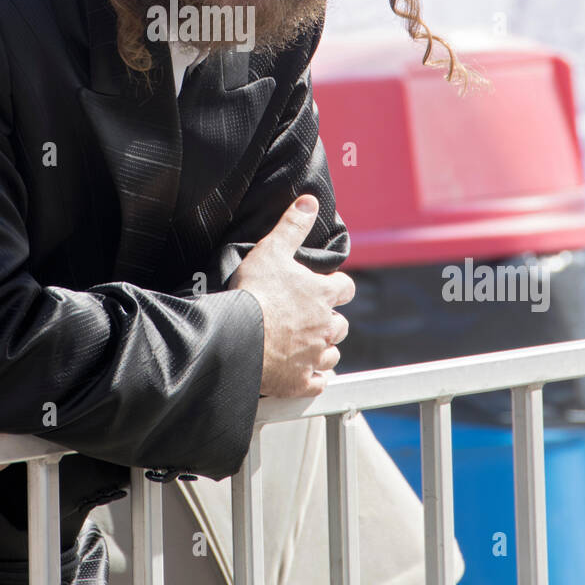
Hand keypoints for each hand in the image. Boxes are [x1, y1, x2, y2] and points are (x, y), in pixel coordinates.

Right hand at [231, 194, 353, 399]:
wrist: (238, 338)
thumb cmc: (255, 293)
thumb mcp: (272, 249)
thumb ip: (292, 225)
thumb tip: (309, 201)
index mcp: (321, 295)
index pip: (346, 288)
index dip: (339, 287)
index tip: (330, 287)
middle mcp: (324, 326)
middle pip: (341, 325)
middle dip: (330, 321)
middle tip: (313, 318)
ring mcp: (313, 356)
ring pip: (332, 354)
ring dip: (324, 349)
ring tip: (309, 345)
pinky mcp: (299, 381)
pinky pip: (317, 383)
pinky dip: (314, 379)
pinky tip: (305, 375)